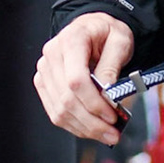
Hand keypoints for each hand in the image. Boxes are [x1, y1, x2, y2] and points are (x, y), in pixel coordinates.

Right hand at [34, 12, 133, 144]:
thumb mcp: (120, 41)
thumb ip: (112, 66)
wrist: (92, 27)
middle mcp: (52, 55)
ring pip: (59, 110)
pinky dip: (74, 125)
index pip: (76, 80)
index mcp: (71, 40)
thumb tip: (107, 95)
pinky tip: (91, 129)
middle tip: (114, 134)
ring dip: (84, 128)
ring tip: (106, 135)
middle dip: (92, 122)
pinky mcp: (44, 83)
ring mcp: (45, 70)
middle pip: (66, 98)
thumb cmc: (106, 33)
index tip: (112, 115)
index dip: (93, 102)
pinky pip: (55, 111)